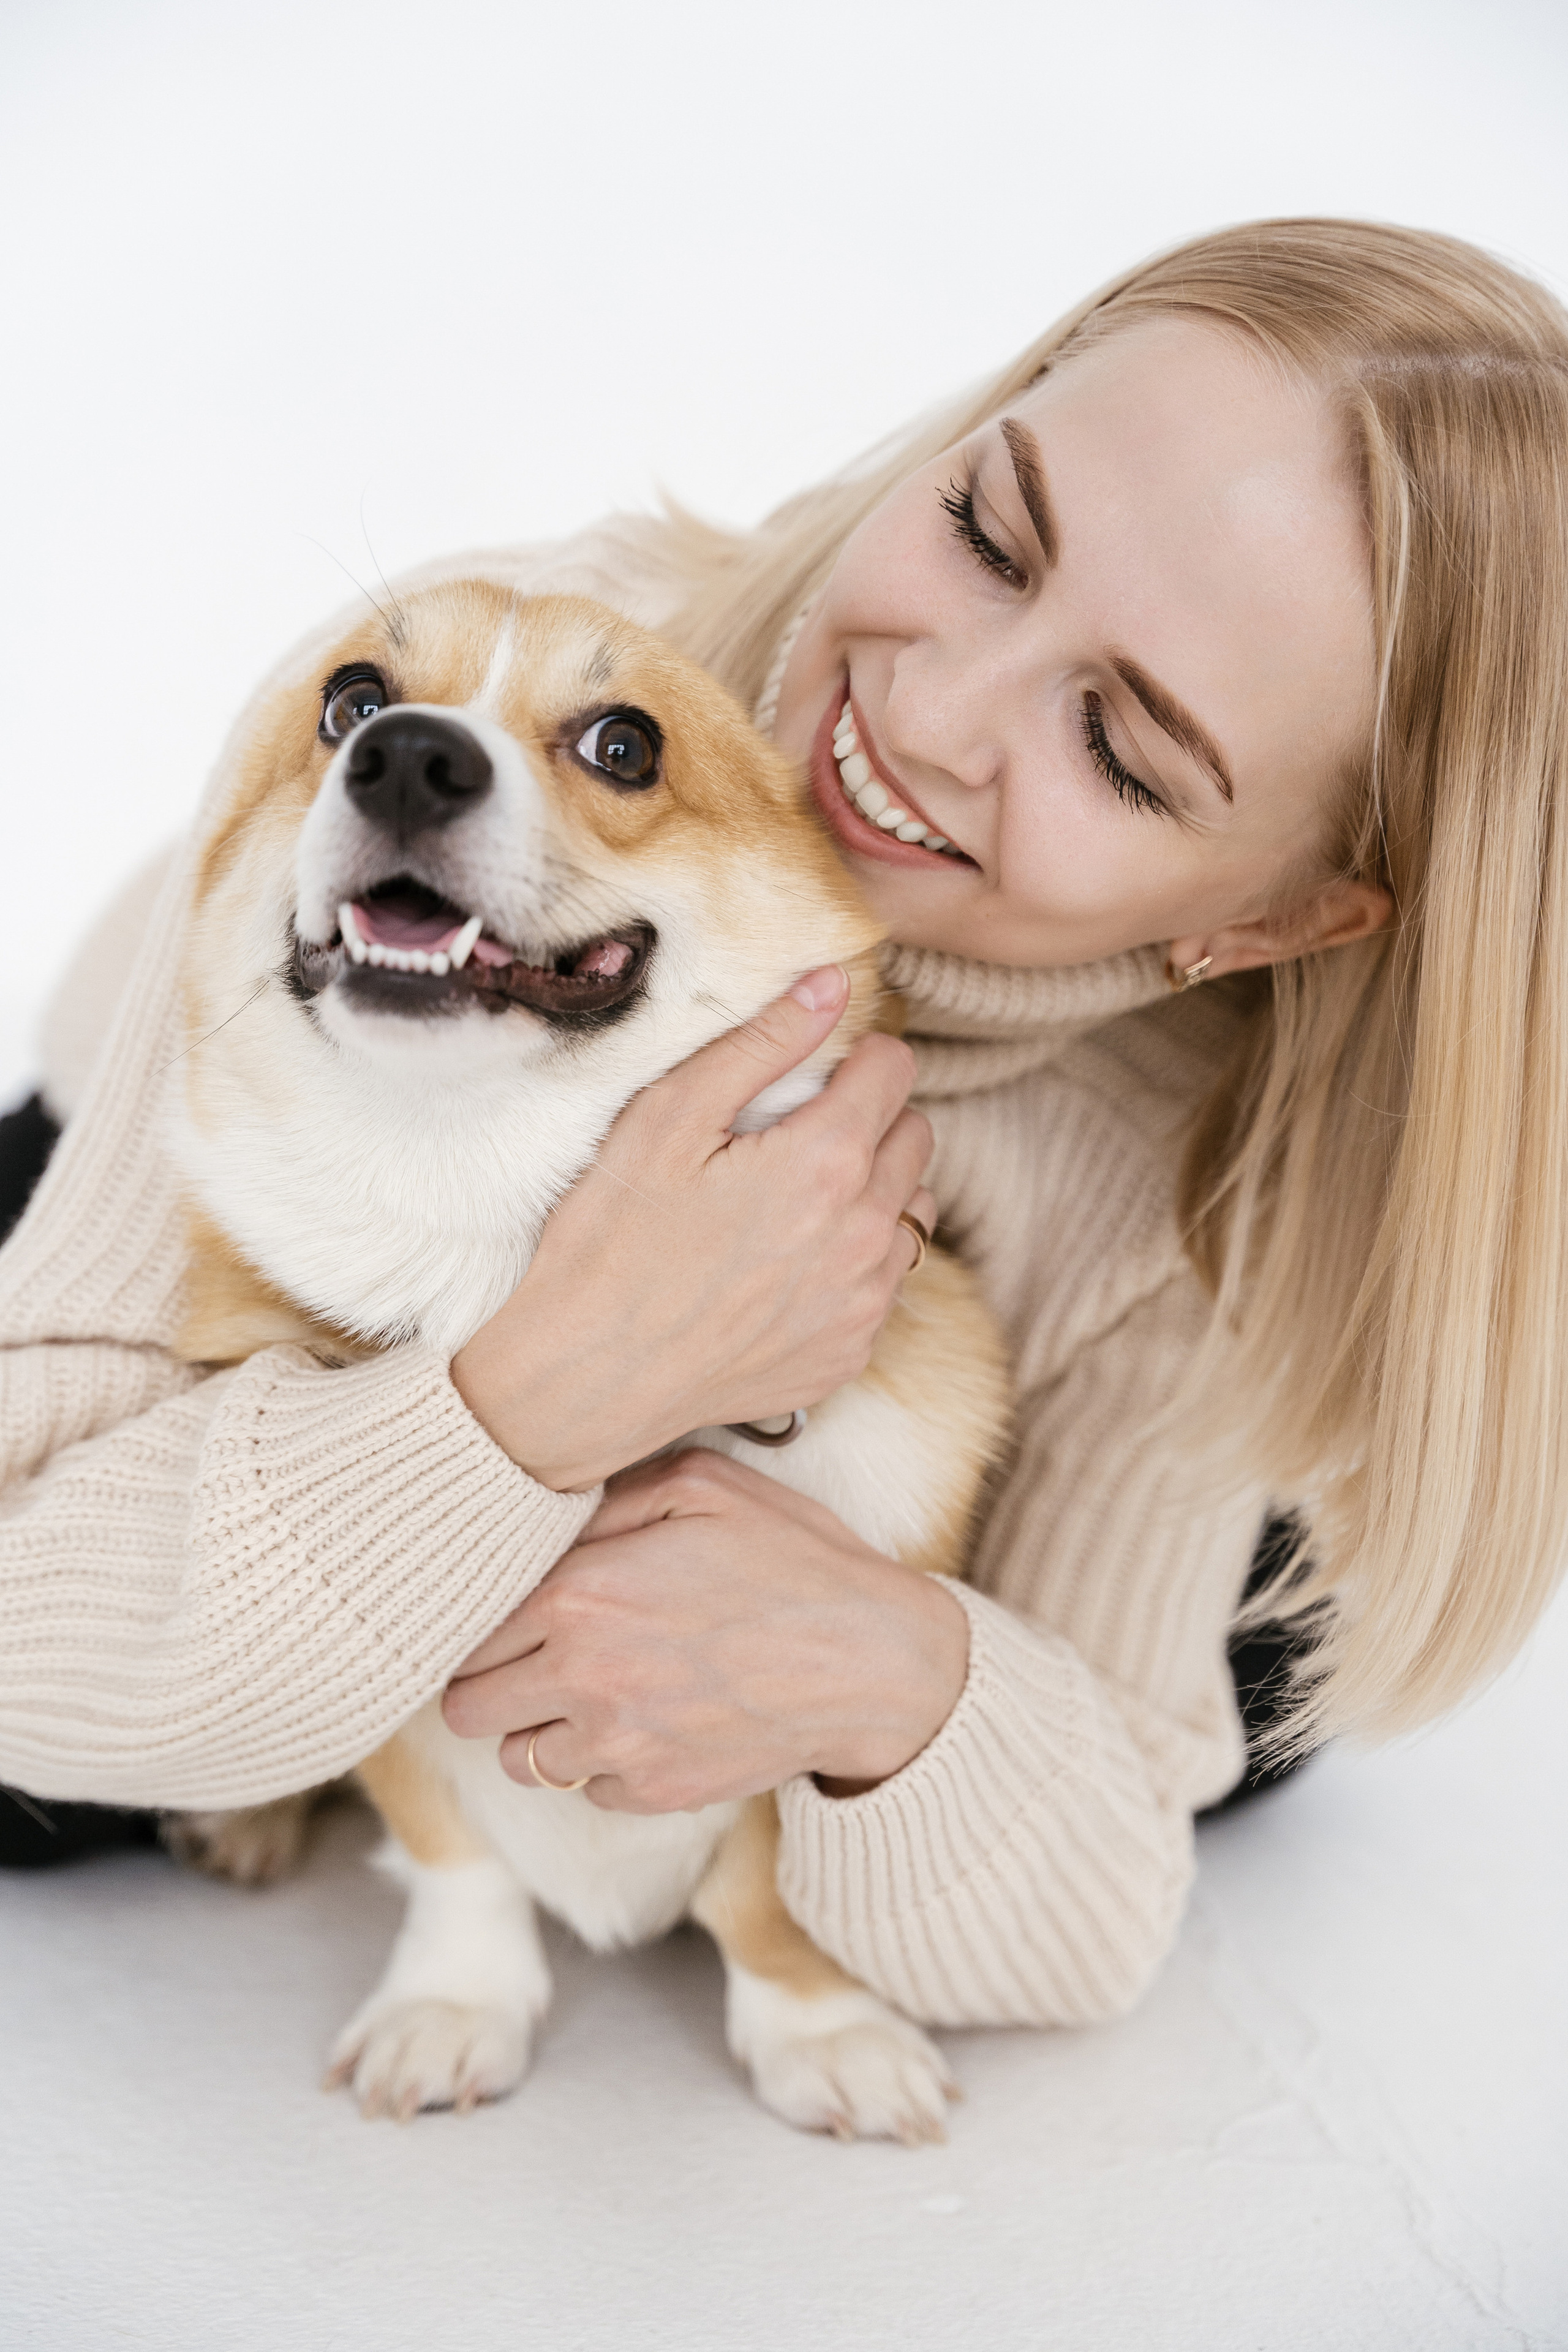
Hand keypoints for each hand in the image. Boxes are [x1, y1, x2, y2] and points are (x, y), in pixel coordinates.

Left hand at [441, 1449, 970, 1812]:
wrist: (875, 1664)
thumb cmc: (796, 1561)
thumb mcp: (703, 1486)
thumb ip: (608, 1498)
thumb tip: (545, 1511)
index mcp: (579, 1595)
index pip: (466, 1630)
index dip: (480, 1620)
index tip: (507, 1613)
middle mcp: (582, 1677)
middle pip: (468, 1708)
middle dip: (492, 1682)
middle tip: (533, 1658)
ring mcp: (617, 1745)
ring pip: (520, 1759)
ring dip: (543, 1728)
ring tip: (596, 1692)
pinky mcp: (654, 1793)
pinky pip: (589, 1789)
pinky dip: (606, 1763)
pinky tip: (652, 1720)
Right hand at [450, 967, 933, 1490]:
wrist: (583, 1378)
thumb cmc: (609, 1241)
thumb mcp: (668, 1117)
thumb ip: (761, 1042)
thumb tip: (832, 984)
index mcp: (827, 1162)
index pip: (896, 1069)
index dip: (857, 1054)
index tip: (817, 1068)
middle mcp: (866, 1235)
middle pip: (917, 1136)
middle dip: (871, 1117)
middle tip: (797, 1131)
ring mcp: (863, 1303)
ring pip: (911, 1213)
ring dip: (873, 1191)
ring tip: (795, 1200)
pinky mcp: (848, 1353)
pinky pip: (883, 1285)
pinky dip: (852, 1264)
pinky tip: (782, 1267)